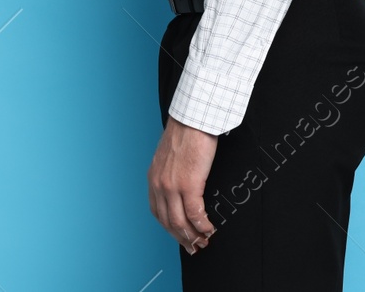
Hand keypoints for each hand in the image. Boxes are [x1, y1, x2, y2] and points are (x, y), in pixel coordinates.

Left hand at [147, 115, 218, 252]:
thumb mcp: (172, 155)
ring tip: (203, 242)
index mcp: (154, 178)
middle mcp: (159, 185)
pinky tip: (209, 229)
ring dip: (192, 236)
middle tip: (194, 247)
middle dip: (181, 238)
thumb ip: (173, 171)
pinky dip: (202, 225)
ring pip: (180, 222)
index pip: (158, 212)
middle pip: (168, 222)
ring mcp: (172, 186)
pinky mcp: (188, 185)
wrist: (193, 117)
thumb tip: (184, 183)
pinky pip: (195, 214)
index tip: (181, 236)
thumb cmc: (187, 131)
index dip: (170, 228)